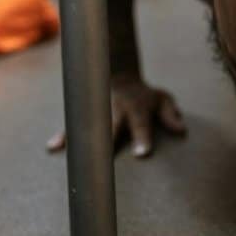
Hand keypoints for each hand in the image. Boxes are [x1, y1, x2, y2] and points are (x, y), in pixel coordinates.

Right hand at [47, 77, 185, 157]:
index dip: (142, 138)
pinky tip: (53, 147)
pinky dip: (64, 136)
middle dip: (108, 142)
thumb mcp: (162, 99)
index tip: (143, 154)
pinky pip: (73, 126)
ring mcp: (98, 112)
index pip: (141, 125)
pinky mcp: (85, 115)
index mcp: (136, 108)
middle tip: (104, 160)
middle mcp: (115, 110)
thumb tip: (181, 129)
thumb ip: (170, 114)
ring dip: (80, 140)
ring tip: (70, 155)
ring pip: (89, 127)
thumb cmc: (144, 95)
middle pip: (111, 128)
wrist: (118, 76)